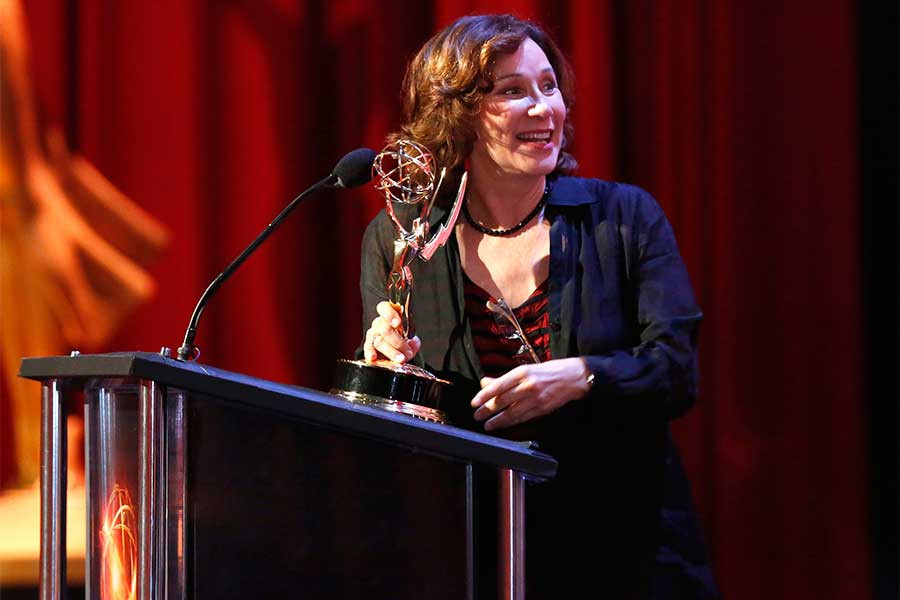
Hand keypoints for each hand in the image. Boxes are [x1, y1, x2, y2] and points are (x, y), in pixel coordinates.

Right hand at [363, 301, 420, 362]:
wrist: (396, 354)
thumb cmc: (403, 342)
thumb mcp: (411, 340)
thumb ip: (413, 341)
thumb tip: (413, 343)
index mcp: (390, 316)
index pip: (384, 307)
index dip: (390, 314)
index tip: (398, 323)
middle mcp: (379, 324)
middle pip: (385, 328)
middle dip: (398, 341)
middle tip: (408, 351)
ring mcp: (373, 335)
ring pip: (379, 341)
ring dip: (391, 351)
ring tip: (401, 359)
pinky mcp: (368, 346)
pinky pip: (368, 348)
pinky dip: (370, 352)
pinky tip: (374, 357)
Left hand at [470, 358, 590, 430]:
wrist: (572, 377)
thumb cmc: (547, 371)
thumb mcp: (525, 369)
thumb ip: (504, 378)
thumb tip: (485, 383)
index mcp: (522, 372)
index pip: (498, 385)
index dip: (484, 396)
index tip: (474, 403)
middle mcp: (528, 385)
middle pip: (502, 401)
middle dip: (487, 410)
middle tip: (476, 416)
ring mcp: (535, 398)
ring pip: (511, 413)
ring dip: (497, 420)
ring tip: (487, 425)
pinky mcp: (542, 409)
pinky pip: (523, 418)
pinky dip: (511, 423)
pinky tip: (503, 425)